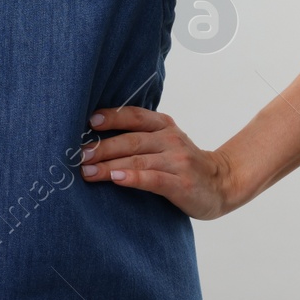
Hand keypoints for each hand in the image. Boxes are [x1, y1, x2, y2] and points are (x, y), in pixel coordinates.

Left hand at [78, 106, 240, 219]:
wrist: (222, 184)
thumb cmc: (183, 164)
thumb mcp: (166, 142)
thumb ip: (140, 136)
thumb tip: (95, 136)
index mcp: (164, 126)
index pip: (135, 115)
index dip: (112, 116)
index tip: (89, 122)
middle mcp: (170, 139)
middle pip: (131, 139)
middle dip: (101, 147)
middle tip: (77, 155)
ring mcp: (177, 161)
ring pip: (138, 159)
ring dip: (108, 165)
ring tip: (87, 171)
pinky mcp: (182, 183)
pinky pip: (153, 179)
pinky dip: (133, 178)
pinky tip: (116, 178)